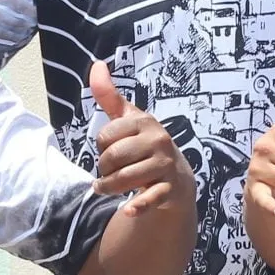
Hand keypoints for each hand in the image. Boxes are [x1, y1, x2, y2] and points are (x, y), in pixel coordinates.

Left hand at [90, 61, 188, 215]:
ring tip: (108, 188)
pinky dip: (137, 206)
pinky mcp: (169, 189)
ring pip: (123, 179)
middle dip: (103, 170)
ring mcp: (165, 165)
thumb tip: (97, 64)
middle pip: (111, 159)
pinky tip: (128, 210)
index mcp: (145, 122)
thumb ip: (110, 96)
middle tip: (108, 173)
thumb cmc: (146, 145)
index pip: (104, 136)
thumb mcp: (129, 119)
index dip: (101, 148)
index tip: (110, 151)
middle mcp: (158, 140)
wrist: (177, 177)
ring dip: (109, 188)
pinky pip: (149, 198)